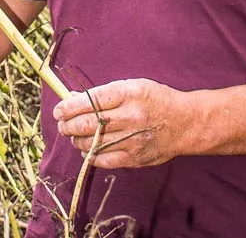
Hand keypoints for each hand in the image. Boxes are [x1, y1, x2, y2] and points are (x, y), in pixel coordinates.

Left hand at [53, 78, 194, 168]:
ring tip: (73, 136)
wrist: (186, 123)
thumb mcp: (132, 86)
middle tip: (62, 125)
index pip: (91, 100)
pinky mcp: (136, 158)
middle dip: (68, 125)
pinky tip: (87, 150)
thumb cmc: (156, 100)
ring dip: (77, 140)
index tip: (59, 110)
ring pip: (93, 144)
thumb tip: (74, 99)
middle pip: (88, 124)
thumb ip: (104, 94)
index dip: (69, 107)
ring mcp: (133, 139)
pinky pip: (104, 160)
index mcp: (129, 93)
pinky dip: (91, 155)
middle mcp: (131, 116)